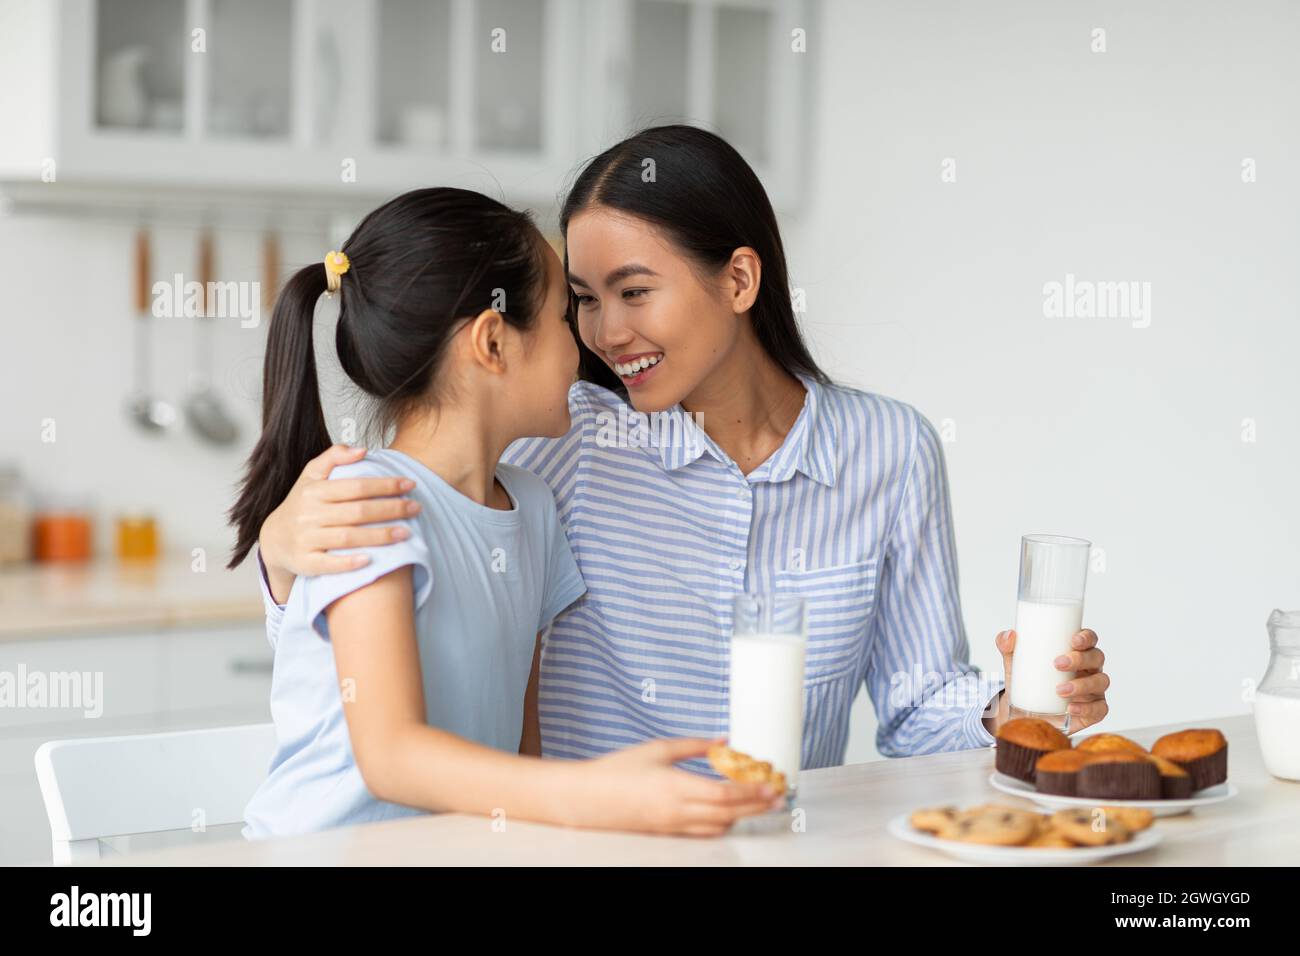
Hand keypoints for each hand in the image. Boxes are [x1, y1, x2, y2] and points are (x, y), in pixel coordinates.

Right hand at [258, 444, 420, 583]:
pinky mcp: (305, 563)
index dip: (385, 485)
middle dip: (390, 509)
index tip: (410, 485)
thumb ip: (334, 457)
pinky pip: (328, 564)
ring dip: (380, 536)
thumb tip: (363, 449)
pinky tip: (372, 560)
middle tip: (416, 508)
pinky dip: (349, 562)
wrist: (274, 538)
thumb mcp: (311, 475)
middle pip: (357, 512)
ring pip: (348, 537)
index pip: (355, 486)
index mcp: (314, 491)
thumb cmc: (303, 503)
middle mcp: (309, 515)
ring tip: (407, 532)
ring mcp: (306, 540)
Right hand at [568, 737, 783, 835]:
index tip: (772, 784)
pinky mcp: (667, 831)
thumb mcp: (657, 748)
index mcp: (675, 787)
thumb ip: (693, 745)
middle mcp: (677, 811)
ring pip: (718, 826)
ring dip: (742, 816)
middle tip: (779, 797)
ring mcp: (673, 825)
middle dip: (757, 806)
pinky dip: (722, 823)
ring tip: (760, 804)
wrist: (586, 798)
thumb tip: (723, 740)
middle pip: (728, 813)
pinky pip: (703, 832)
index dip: (752, 792)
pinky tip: (730, 813)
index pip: (725, 794)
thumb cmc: (617, 770)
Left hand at [992, 628, 1108, 734]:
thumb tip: (1010, 635)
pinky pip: (1099, 709)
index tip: (1073, 640)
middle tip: (1058, 664)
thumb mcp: (1015, 665)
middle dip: (1080, 659)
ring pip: (1100, 682)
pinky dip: (1086, 708)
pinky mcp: (1093, 711)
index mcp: (1075, 652)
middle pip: (1096, 657)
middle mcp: (1089, 669)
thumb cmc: (1028, 682)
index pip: (1089, 639)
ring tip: (1059, 689)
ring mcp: (1093, 690)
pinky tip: (1070, 708)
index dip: (1086, 637)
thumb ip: (1008, 647)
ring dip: (1082, 685)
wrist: (1024, 714)